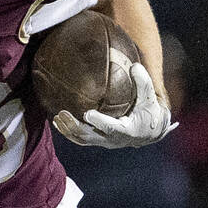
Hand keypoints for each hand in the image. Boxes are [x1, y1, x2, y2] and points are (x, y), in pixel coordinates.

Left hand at [53, 63, 176, 147]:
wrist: (148, 133)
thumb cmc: (149, 113)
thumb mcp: (149, 99)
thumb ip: (143, 83)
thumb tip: (134, 66)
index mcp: (126, 130)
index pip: (110, 128)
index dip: (99, 122)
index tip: (87, 114)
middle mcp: (113, 139)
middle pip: (90, 136)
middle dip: (74, 126)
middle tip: (62, 113)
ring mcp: (103, 142)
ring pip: (82, 140)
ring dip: (68, 130)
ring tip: (57, 117)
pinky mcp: (98, 141)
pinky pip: (80, 140)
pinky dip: (68, 133)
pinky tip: (58, 123)